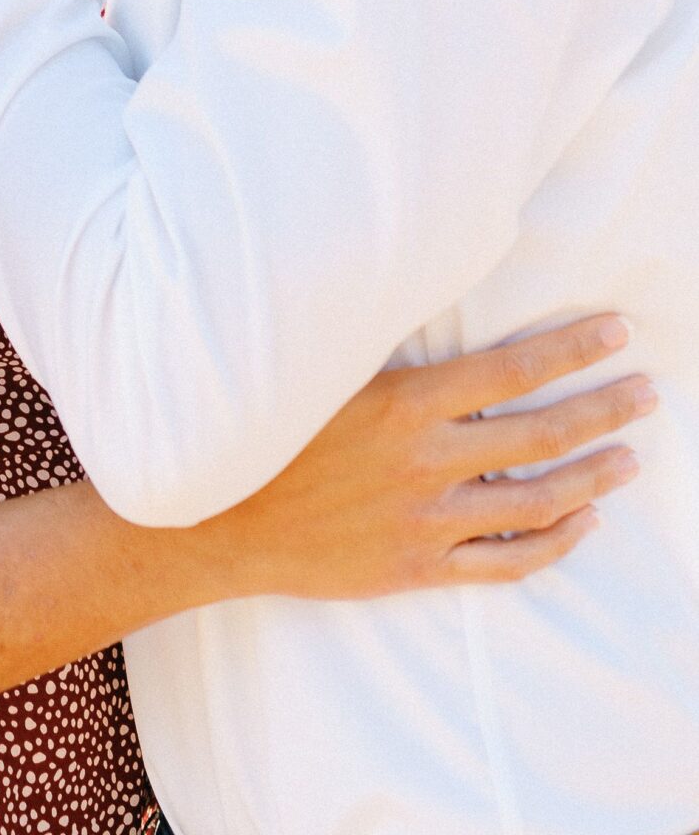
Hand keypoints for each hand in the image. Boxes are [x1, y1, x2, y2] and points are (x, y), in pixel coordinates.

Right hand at [189, 315, 654, 604]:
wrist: (213, 517)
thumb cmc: (263, 426)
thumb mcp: (319, 366)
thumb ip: (380, 342)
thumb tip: (431, 293)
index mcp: (403, 402)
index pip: (511, 369)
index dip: (571, 349)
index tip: (616, 330)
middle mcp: (424, 461)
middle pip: (539, 435)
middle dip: (603, 410)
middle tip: (647, 393)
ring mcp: (425, 519)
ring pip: (536, 503)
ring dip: (592, 478)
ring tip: (627, 458)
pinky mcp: (418, 566)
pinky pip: (505, 562)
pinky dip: (552, 543)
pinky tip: (581, 524)